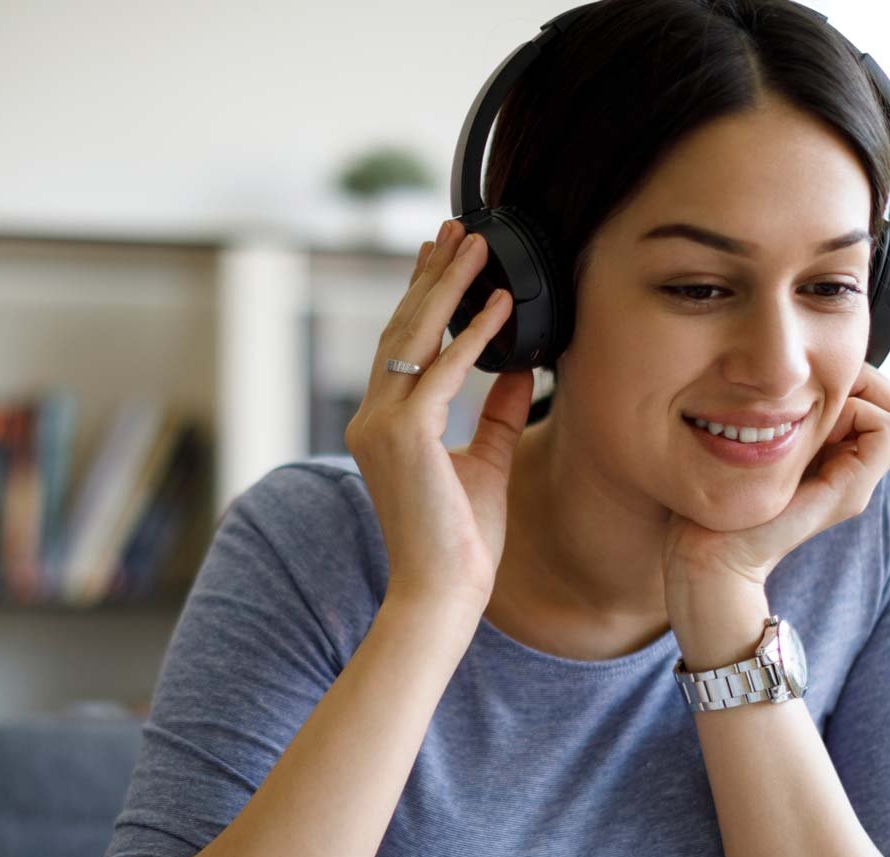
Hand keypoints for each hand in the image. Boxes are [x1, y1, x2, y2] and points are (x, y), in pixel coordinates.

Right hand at [345, 218, 535, 620]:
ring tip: (476, 244)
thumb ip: (493, 411)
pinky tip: (501, 305)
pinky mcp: (406, 436)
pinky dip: (476, 336)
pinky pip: (445, 371)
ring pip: (417, 337)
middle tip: (456, 229)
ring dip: (450, 286)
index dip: (423, 297)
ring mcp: (382, 426)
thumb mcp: (485, 462)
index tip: (443, 257)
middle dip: (433, 275)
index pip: (403, 347)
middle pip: (404, 329)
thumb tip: (517, 365)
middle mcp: (372, 419)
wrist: (441, 594)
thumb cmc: (460, 542)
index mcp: (383, 427)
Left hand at [663, 360, 889, 606]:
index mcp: (834, 456)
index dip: (856, 379)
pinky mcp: (849, 492)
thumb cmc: (719, 492)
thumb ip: (786, 415)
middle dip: (865, 382)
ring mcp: (856, 484)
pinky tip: (817, 424)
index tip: (809, 384)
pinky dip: (860, 412)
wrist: (708, 549)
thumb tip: (798, 372)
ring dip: (863, 395)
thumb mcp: (760, 438)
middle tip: (819, 390)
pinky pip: (888, 430)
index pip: (882, 401)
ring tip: (816, 409)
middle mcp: (853, 471)